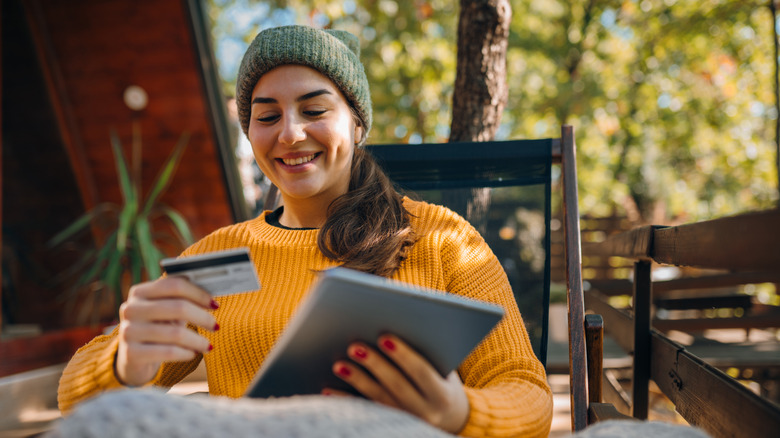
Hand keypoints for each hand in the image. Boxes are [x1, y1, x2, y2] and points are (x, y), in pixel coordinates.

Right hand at [115, 277, 218, 385]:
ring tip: (208, 345)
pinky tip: (193, 354)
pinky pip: (168, 352)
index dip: (198, 294)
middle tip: (215, 326)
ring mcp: (128, 331)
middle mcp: (130, 309)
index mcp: (140, 292)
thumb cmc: (158, 328)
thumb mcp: (167, 310)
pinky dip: (186, 353)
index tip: (215, 304)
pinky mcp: (131, 353)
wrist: (133, 359)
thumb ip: (183, 297)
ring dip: (197, 340)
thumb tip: (213, 292)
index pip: (174, 285)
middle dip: (202, 317)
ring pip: (175, 333)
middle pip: (178, 307)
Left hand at [325, 335, 469, 433]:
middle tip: (354, 346)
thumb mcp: (444, 370)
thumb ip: (426, 353)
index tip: (384, 336)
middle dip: (375, 365)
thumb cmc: (442, 381)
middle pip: (396, 386)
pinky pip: (364, 413)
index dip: (403, 355)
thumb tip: (395, 323)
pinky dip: (346, 401)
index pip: (422, 372)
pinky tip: (329, 390)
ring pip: (378, 400)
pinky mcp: (389, 426)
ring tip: (338, 365)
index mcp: (442, 394)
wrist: (452, 419)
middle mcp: (426, 413)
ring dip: (357, 381)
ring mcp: (406, 422)